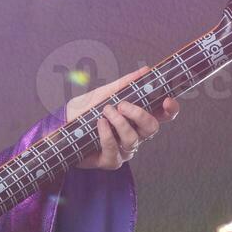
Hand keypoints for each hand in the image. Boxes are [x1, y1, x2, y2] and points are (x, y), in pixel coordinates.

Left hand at [64, 66, 181, 169]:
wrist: (61, 127)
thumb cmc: (84, 110)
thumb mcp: (103, 93)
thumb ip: (124, 84)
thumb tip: (145, 70)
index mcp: (138, 119)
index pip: (163, 116)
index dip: (170, 110)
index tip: (167, 100)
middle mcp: (135, 135)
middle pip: (152, 128)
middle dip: (139, 115)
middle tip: (122, 105)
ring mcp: (124, 150)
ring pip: (133, 139)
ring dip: (120, 123)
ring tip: (106, 111)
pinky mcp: (110, 161)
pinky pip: (114, 149)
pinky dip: (107, 134)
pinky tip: (100, 123)